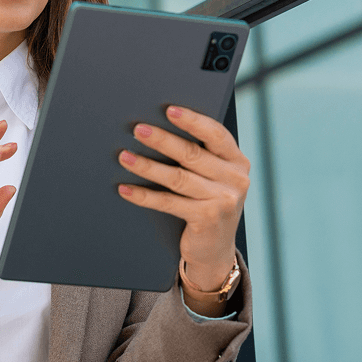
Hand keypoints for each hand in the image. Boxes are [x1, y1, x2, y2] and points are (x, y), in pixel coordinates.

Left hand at [116, 105, 249, 293]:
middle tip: (137, 129)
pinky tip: (126, 188)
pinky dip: (144, 195)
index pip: (215, 134)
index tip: (169, 110)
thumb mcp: (214, 178)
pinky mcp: (207, 219)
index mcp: (237, 161)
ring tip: (124, 156)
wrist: (215, 251)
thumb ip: (200, 156)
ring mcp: (223, 200)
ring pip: (177, 177)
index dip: (192, 120)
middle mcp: (235, 179)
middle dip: (162, 140)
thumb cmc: (208, 204)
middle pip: (192, 154)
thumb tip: (157, 129)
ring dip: (147, 166)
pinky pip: (169, 202)